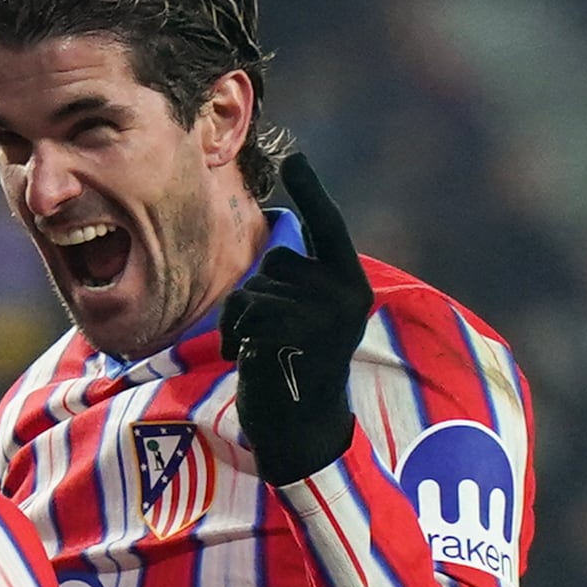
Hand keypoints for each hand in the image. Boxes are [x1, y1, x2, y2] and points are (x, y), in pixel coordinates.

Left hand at [220, 152, 373, 485]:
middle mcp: (344, 295)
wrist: (301, 430)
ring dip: (241, 319)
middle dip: (257, 294)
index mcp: (352, 287)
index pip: (329, 228)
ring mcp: (319, 314)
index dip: (311, 191)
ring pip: (253, 288)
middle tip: (269, 335)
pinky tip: (249, 359)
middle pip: (275, 262)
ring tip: (261, 351)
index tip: (294, 156)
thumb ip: (305, 283)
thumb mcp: (314, 321)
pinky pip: (242, 312)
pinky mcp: (289, 332)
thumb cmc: (298, 372)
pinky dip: (234, 334)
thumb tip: (281, 246)